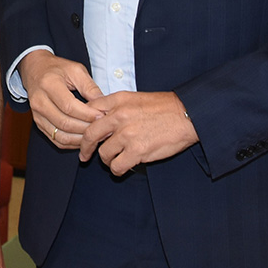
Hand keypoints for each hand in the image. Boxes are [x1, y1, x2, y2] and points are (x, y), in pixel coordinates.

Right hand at [19, 51, 104, 148]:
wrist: (35, 70)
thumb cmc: (57, 69)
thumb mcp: (76, 70)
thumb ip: (90, 87)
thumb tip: (104, 105)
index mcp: (49, 85)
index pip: (69, 106)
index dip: (87, 114)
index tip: (102, 116)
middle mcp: (39, 101)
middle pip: (65, 123)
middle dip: (86, 128)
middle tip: (102, 127)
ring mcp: (37, 114)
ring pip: (60, 135)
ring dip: (80, 139)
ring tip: (95, 134)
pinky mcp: (38, 123)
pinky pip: (56, 139)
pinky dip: (71, 143)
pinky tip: (83, 138)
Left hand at [80, 90, 198, 173]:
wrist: (187, 115)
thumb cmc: (162, 107)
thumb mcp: (134, 97)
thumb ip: (113, 105)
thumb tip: (95, 114)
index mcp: (117, 101)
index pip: (88, 111)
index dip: (82, 124)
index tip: (80, 132)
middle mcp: (119, 116)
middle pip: (90, 135)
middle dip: (85, 147)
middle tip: (84, 155)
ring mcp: (127, 134)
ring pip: (103, 153)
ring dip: (106, 160)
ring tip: (112, 161)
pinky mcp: (138, 151)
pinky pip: (117, 166)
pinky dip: (117, 169)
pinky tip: (121, 168)